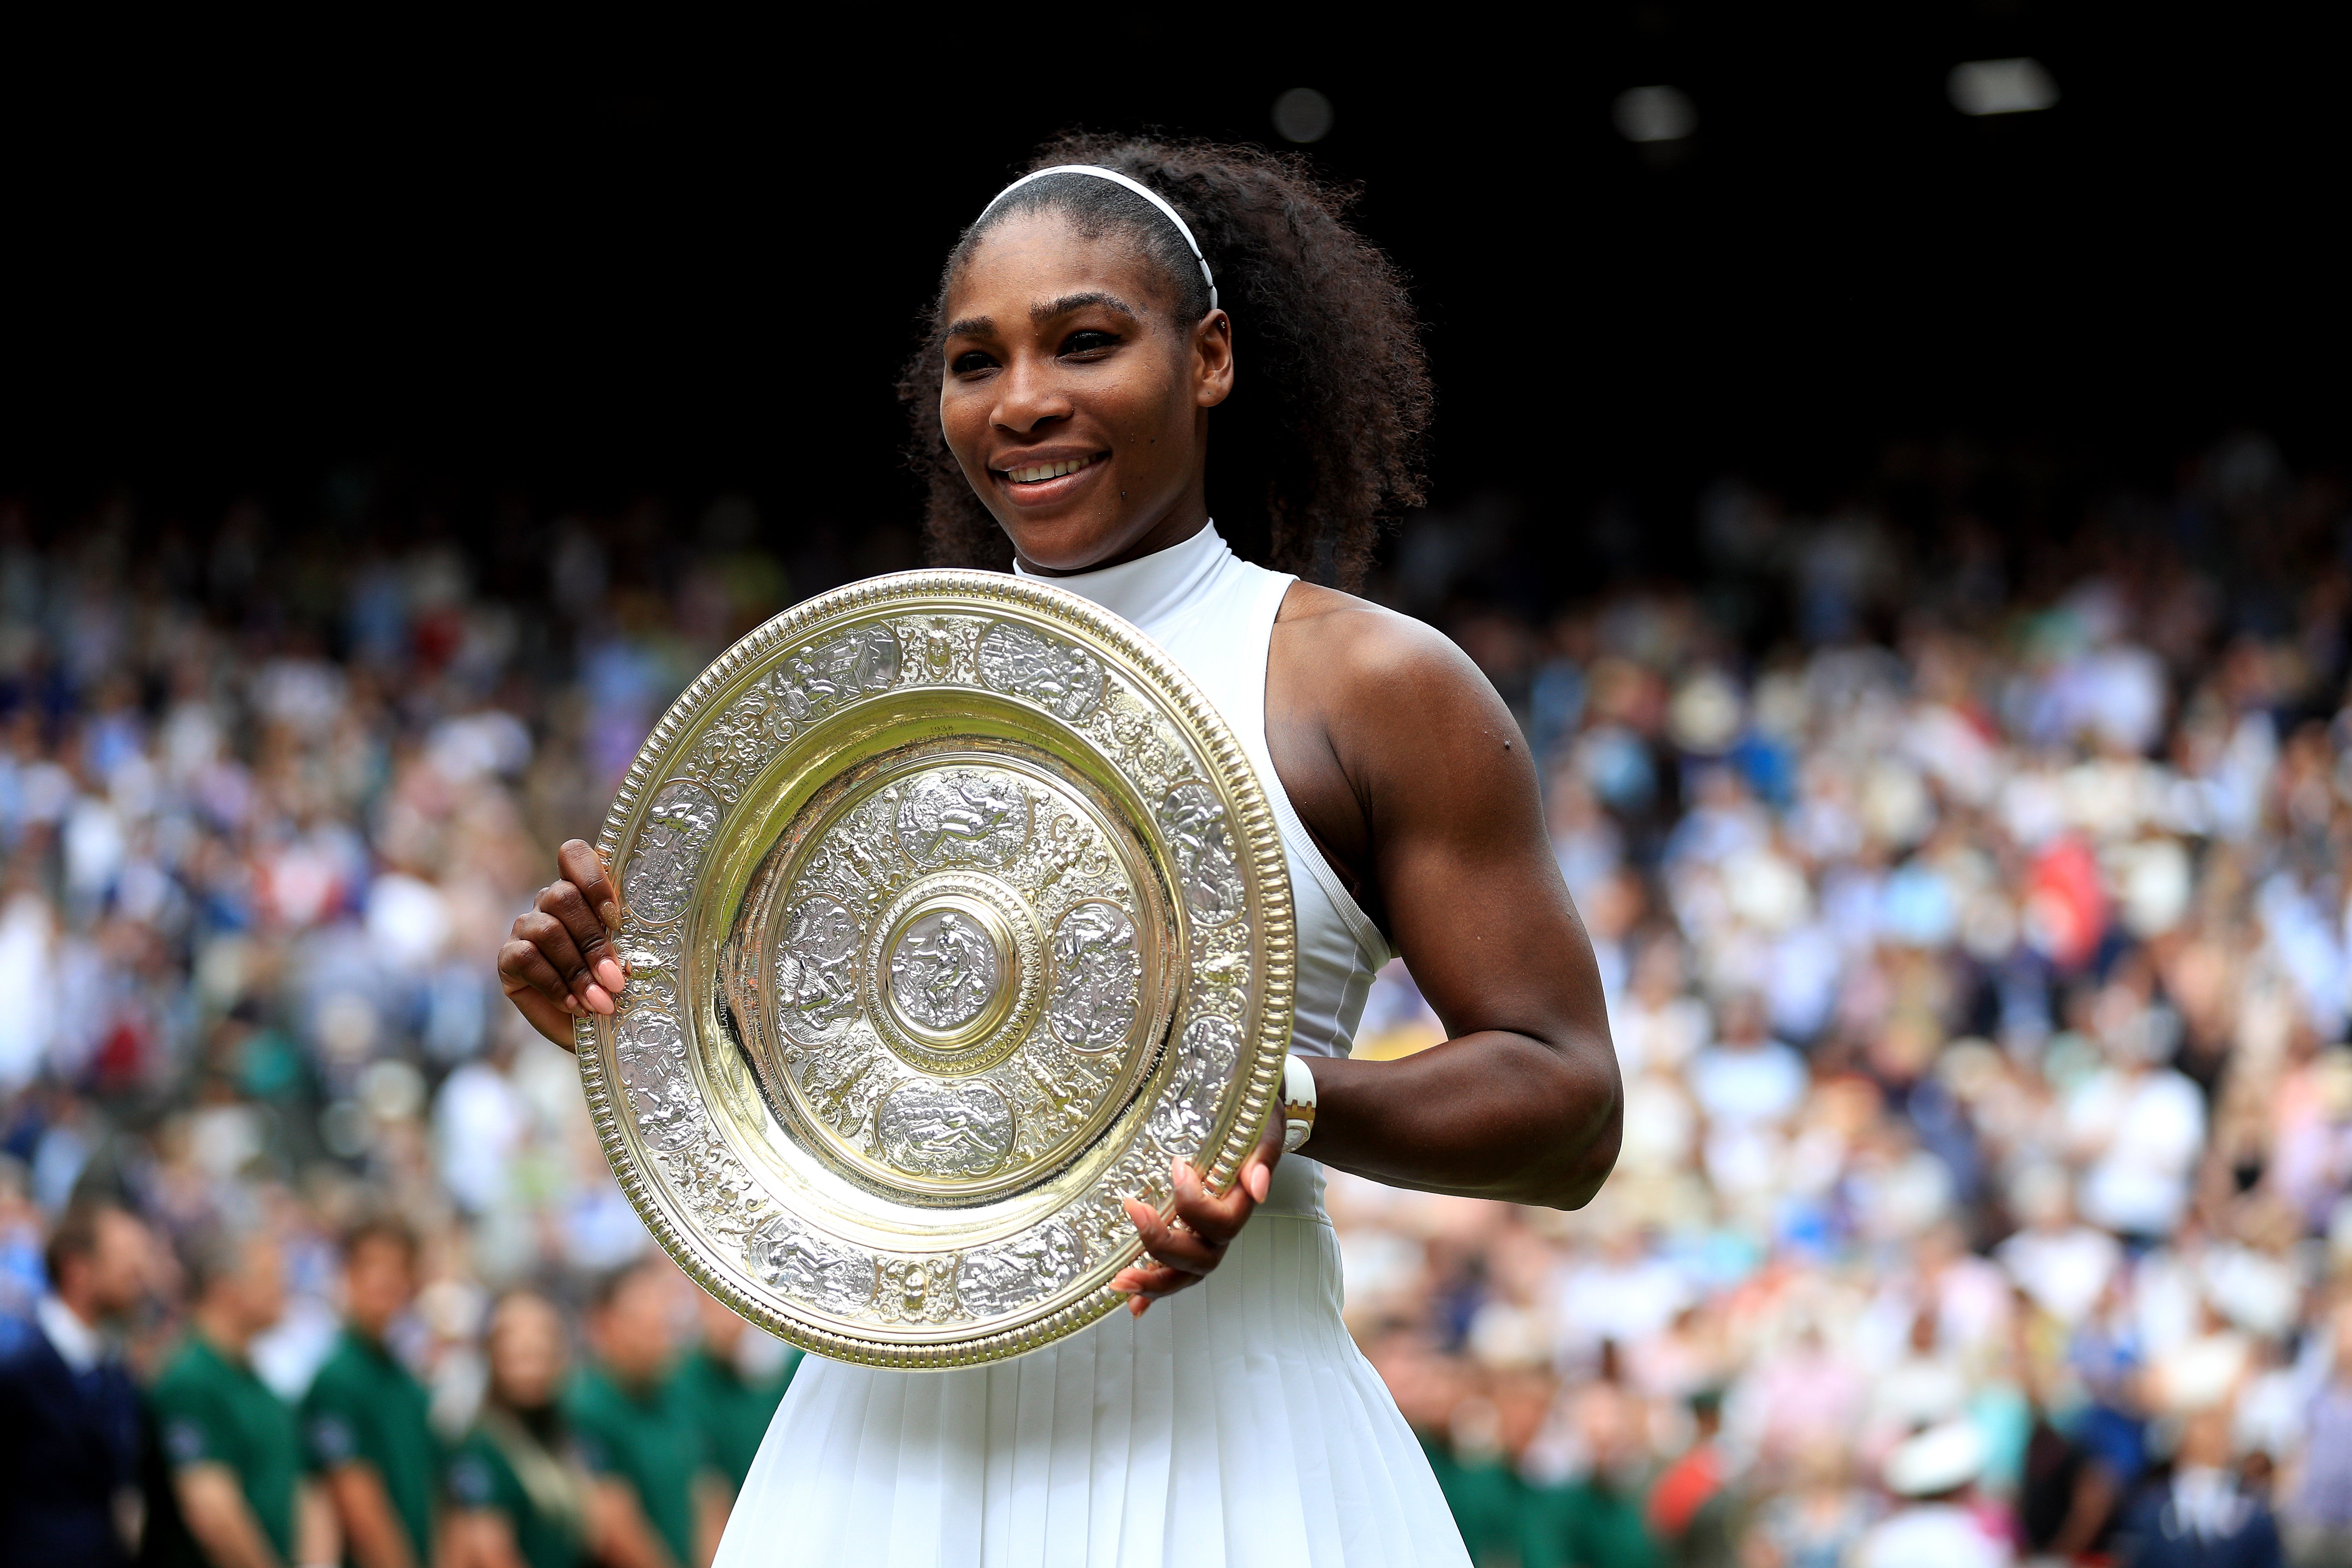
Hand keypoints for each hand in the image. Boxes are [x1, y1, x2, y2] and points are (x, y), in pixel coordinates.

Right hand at [497, 840, 627, 1048]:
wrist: (593, 1029)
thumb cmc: (617, 989)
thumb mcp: (632, 962)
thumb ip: (633, 946)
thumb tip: (634, 958)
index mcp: (583, 892)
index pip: (574, 856)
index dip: (593, 880)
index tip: (616, 920)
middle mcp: (550, 903)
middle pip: (563, 896)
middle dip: (594, 942)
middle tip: (616, 980)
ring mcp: (526, 928)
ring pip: (547, 929)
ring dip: (577, 970)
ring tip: (600, 1002)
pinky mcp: (508, 958)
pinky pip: (525, 958)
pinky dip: (554, 984)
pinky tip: (574, 1005)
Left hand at [1111, 1110, 1283, 1315]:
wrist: (1256, 1123)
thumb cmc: (1257, 1122)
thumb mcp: (1263, 1130)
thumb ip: (1261, 1157)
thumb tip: (1256, 1186)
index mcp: (1241, 1204)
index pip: (1223, 1224)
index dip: (1195, 1203)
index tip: (1176, 1166)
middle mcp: (1223, 1231)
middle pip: (1201, 1259)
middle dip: (1164, 1244)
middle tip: (1134, 1212)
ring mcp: (1205, 1241)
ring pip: (1185, 1275)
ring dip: (1153, 1281)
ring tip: (1121, 1281)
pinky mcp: (1187, 1241)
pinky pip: (1174, 1273)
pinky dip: (1153, 1292)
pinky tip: (1133, 1304)